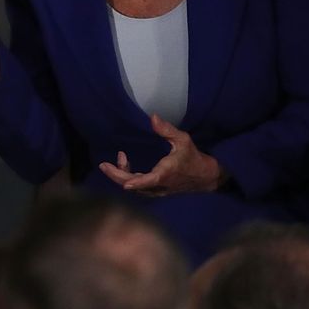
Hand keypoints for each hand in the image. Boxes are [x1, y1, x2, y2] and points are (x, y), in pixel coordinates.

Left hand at [99, 115, 226, 195]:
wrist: (205, 176)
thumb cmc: (193, 156)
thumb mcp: (183, 140)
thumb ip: (167, 130)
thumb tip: (152, 117)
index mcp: (166, 173)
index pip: (149, 180)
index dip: (137, 182)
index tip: (124, 183)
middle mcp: (160, 185)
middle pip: (134, 185)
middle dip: (117, 176)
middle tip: (103, 165)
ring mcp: (157, 190)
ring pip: (134, 188)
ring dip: (122, 175)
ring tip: (119, 157)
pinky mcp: (156, 190)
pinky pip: (138, 187)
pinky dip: (129, 177)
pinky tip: (125, 164)